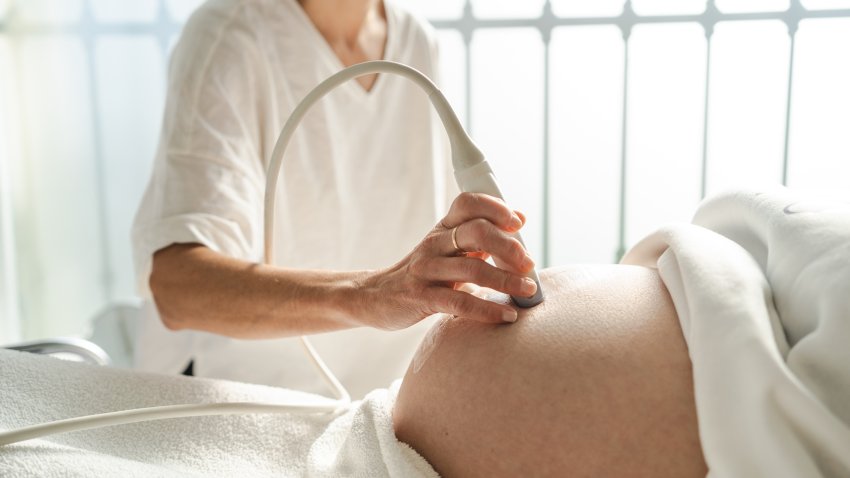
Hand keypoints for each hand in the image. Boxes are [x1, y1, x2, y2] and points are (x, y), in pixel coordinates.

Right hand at [359, 192, 537, 328]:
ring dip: (506, 281)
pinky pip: (460, 303)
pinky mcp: (421, 297)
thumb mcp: (449, 249)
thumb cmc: (424, 273)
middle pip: (476, 231)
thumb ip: (481, 236)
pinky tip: (507, 316)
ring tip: (527, 291)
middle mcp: (435, 243)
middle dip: (508, 247)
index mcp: (443, 228)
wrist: (376, 297)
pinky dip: (488, 310)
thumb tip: (520, 218)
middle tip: (529, 264)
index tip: (518, 224)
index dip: (496, 208)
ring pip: (472, 268)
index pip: (468, 203)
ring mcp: (426, 270)